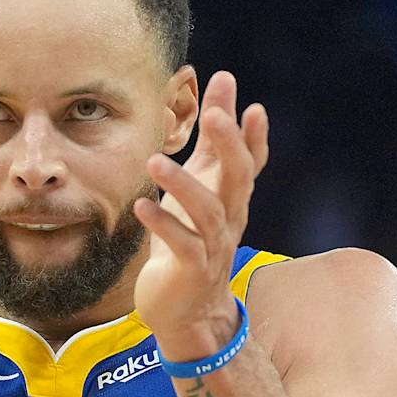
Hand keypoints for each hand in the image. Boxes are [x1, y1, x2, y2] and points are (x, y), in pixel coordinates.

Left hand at [131, 70, 269, 358]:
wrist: (187, 310)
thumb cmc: (190, 239)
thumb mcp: (200, 187)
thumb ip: (210, 143)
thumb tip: (222, 86)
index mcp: (231, 198)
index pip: (251, 163)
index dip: (254, 137)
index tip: (253, 107)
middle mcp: (228, 219)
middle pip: (238, 179)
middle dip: (230, 146)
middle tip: (215, 116)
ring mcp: (212, 246)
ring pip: (207, 212)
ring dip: (182, 185)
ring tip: (154, 162)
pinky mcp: (190, 270)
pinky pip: (180, 245)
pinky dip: (162, 225)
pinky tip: (142, 205)